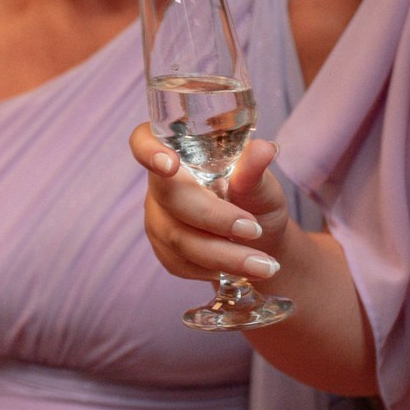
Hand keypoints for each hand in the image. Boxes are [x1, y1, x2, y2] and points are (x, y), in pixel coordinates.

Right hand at [131, 123, 289, 285]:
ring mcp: (158, 219)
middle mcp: (161, 185)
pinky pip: (181, 263)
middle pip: (171, 198)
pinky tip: (240, 269)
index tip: (170, 164)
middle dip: (213, 218)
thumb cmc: (257, 203)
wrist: (261, 243)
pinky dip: (216, 267)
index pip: (144, 141)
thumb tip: (265, 149)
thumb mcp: (262, 185)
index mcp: (180, 154)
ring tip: (264, 265)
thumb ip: (255, 171)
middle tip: (253, 230)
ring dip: (224, 255)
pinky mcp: (163, 250)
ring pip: (178, 238)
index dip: (148, 150)